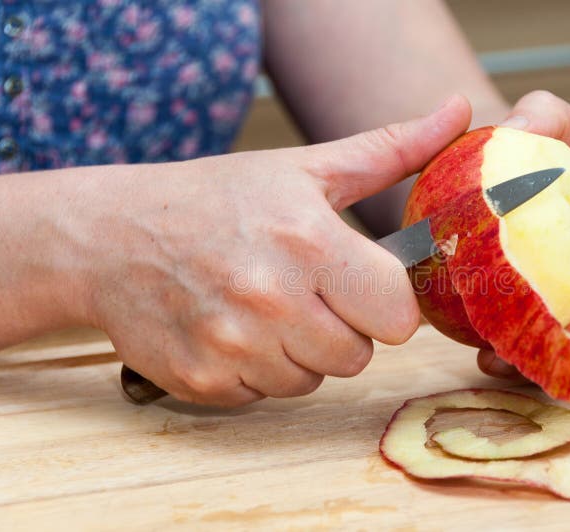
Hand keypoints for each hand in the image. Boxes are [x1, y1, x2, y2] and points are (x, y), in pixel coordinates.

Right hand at [81, 95, 470, 405]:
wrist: (110, 236)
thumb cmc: (214, 199)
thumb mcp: (303, 168)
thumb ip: (391, 150)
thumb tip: (459, 113)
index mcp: (309, 243)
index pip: (399, 318)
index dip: (385, 302)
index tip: (359, 284)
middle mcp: (272, 301)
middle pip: (358, 357)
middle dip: (342, 328)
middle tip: (303, 291)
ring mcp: (234, 348)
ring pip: (311, 380)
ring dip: (298, 352)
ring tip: (262, 306)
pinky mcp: (204, 382)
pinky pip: (264, 397)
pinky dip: (256, 371)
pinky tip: (231, 329)